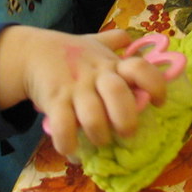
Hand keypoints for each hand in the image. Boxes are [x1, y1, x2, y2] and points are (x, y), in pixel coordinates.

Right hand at [0, 27, 167, 157]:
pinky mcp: (55, 102)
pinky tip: (73, 152)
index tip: (158, 102)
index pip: (140, 68)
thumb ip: (113, 42)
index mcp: (111, 64)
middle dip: (126, 118)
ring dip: (100, 134)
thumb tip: (132, 39)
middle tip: (127, 133)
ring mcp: (75, 89)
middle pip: (118, 94)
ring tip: (101, 142)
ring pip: (92, 115)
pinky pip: (63, 126)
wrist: (33, 52)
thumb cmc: (72, 53)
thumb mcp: (94, 43)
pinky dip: (69, 143)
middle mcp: (96, 76)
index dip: (154, 85)